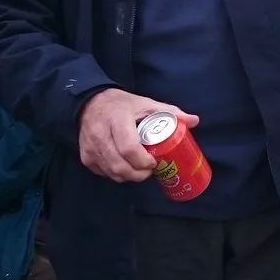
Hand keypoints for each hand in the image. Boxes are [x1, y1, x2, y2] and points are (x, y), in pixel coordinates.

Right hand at [79, 89, 197, 182]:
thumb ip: (170, 112)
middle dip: (138, 174)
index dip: (143, 161)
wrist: (91, 103)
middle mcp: (100, 135)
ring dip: (129, 176)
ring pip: (112, 173)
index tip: (154, 162)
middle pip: (120, 166)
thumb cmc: (123, 105)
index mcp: (117, 119)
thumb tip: (194, 121)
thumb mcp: (146, 104)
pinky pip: (104, 174)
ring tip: (139, 169)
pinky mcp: (85, 156)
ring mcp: (90, 147)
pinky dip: (116, 174)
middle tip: (149, 171)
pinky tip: (125, 166)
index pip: (129, 148)